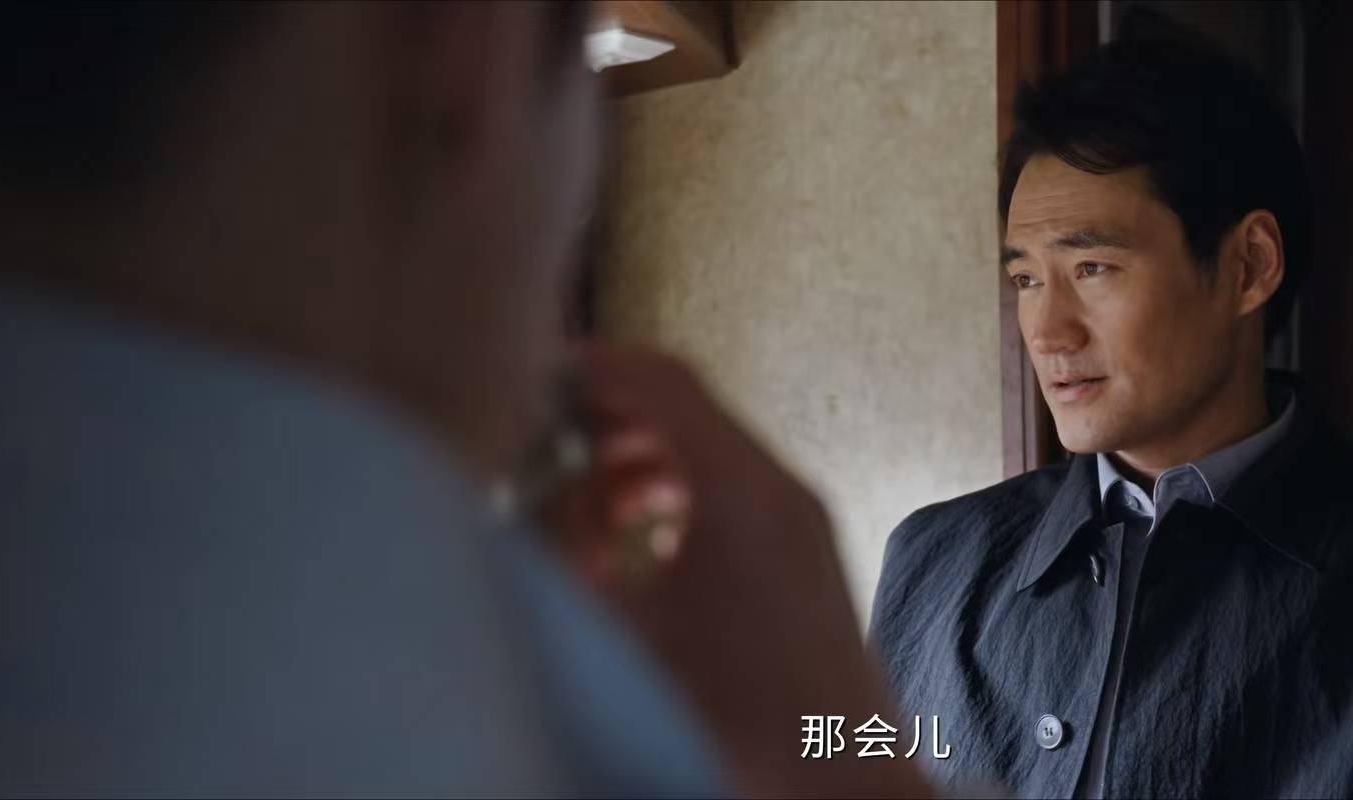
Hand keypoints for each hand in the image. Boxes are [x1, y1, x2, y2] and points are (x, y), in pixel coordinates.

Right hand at [536, 343, 928, 798]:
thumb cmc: (734, 714)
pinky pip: (735, 498)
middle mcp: (782, 489)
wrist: (839, 785)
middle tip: (545, 458)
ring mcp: (804, 523)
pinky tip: (636, 556)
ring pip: (710, 458)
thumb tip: (514, 505)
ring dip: (640, 471)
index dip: (593, 368)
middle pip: (686, 413)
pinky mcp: (810, 560)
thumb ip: (561, 555)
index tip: (537, 380)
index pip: (663, 378)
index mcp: (741, 486)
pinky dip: (678, 504)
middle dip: (607, 427)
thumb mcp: (621, 631)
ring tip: (585, 524)